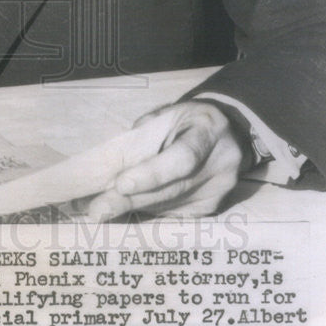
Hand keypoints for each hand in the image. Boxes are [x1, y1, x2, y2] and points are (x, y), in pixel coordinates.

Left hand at [87, 101, 249, 220]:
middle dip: (130, 200)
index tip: (120, 184)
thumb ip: (145, 133)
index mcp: (209, 132)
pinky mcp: (211, 207)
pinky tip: (125, 208)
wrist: (230, 133)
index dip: (152, 174)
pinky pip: (173, 212)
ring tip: (100, 210)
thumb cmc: (190, 120)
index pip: (182, 158)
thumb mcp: (170, 113)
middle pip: (172, 189)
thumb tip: (114, 163)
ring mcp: (218, 191)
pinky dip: (148, 210)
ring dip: (133, 208)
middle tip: (96, 208)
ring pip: (169, 204)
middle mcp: (220, 166)